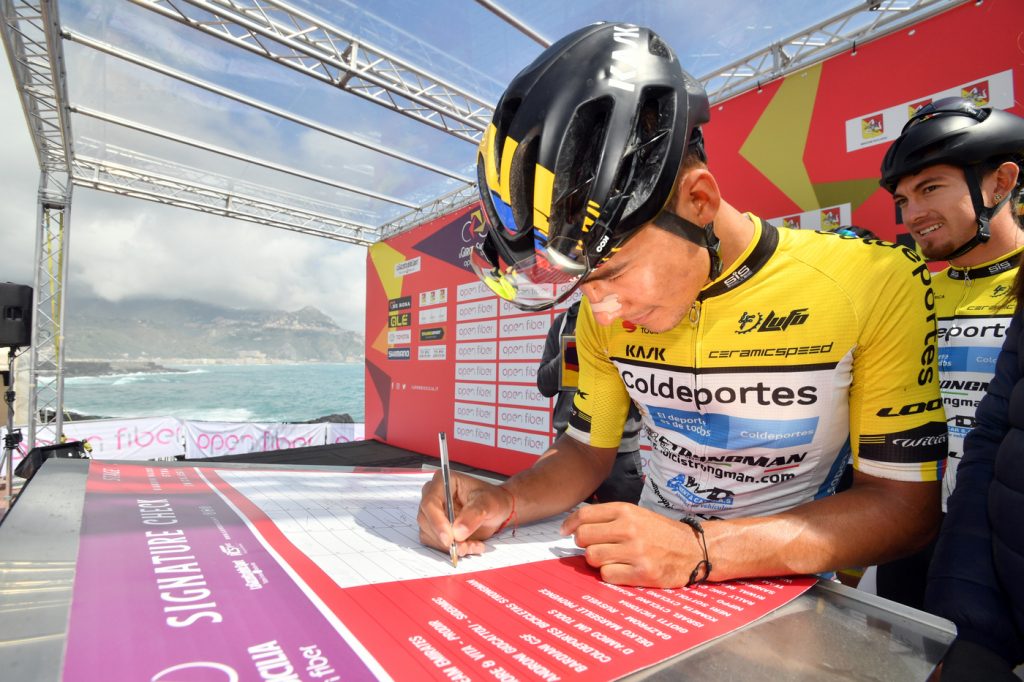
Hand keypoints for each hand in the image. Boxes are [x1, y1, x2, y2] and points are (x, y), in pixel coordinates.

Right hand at [417, 471, 513, 558]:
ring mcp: (433, 514)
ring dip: (450, 546)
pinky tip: (470, 545)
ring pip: (429, 534)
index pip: (430, 502)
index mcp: (443, 482)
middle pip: (426, 520)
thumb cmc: (493, 499)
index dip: (437, 522)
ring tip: (472, 545)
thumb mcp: (488, 503)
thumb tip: (457, 531)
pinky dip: (452, 549)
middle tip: (463, 547)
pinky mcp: (436, 529)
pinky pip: (436, 543)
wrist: (498, 510)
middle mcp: (434, 496)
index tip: (449, 538)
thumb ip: (474, 515)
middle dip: (444, 537)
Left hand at [561, 502, 703, 587]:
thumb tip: (575, 526)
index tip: (564, 531)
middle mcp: (629, 529)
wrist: (693, 549)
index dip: (569, 524)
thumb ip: (609, 518)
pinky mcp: (641, 573)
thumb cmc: (660, 532)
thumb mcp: (637, 514)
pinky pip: (607, 575)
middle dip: (583, 544)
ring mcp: (635, 552)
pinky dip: (610, 574)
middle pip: (583, 537)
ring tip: (610, 558)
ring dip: (597, 560)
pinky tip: (622, 569)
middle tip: (592, 546)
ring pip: (592, 557)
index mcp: (626, 511)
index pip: (585, 515)